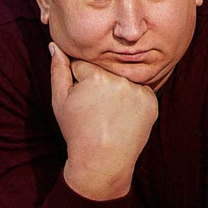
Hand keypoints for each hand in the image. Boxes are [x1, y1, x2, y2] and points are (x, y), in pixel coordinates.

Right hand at [49, 42, 157, 202]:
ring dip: (117, 90)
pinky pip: (139, 91)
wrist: (102, 162)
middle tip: (96, 109)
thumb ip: (58, 70)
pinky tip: (123, 116)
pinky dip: (132, 100)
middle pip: (105, 71)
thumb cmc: (77, 132)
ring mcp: (139, 91)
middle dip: (99, 84)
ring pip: (123, 80)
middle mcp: (120, 79)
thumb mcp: (60, 101)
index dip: (79, 83)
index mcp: (96, 75)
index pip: (84, 65)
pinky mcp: (152, 102)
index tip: (82, 101)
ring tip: (109, 114)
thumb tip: (55, 45)